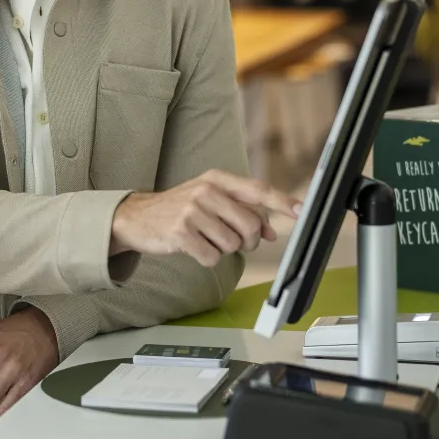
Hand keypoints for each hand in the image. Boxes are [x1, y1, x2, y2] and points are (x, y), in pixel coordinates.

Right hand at [109, 170, 301, 266]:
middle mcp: (206, 191)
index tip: (301, 210)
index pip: (257, 190)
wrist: (136, 217)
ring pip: (233, 244)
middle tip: (234, 240)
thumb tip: (272, 231)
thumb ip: (242, 211)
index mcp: (217, 179)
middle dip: (248, 241)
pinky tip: (192, 247)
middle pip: (250, 225)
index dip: (282, 201)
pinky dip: (207, 258)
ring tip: (205, 238)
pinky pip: (212, 256)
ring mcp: (192, 211)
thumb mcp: (210, 201)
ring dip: (224, 249)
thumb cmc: (179, 209)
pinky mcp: (181, 232)